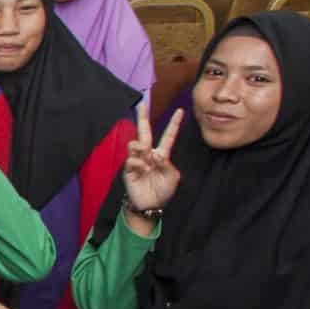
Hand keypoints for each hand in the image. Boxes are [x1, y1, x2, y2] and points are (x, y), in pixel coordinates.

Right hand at [123, 101, 183, 216]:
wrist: (150, 205)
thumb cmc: (163, 191)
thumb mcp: (173, 177)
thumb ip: (166, 164)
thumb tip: (155, 154)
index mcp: (162, 155)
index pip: (168, 136)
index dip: (174, 124)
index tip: (180, 110)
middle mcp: (149, 154)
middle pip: (145, 132)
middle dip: (143, 118)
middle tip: (142, 104)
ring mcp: (138, 161)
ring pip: (135, 143)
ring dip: (139, 145)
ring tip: (144, 154)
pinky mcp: (129, 169)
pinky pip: (131, 160)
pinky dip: (137, 163)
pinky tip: (142, 169)